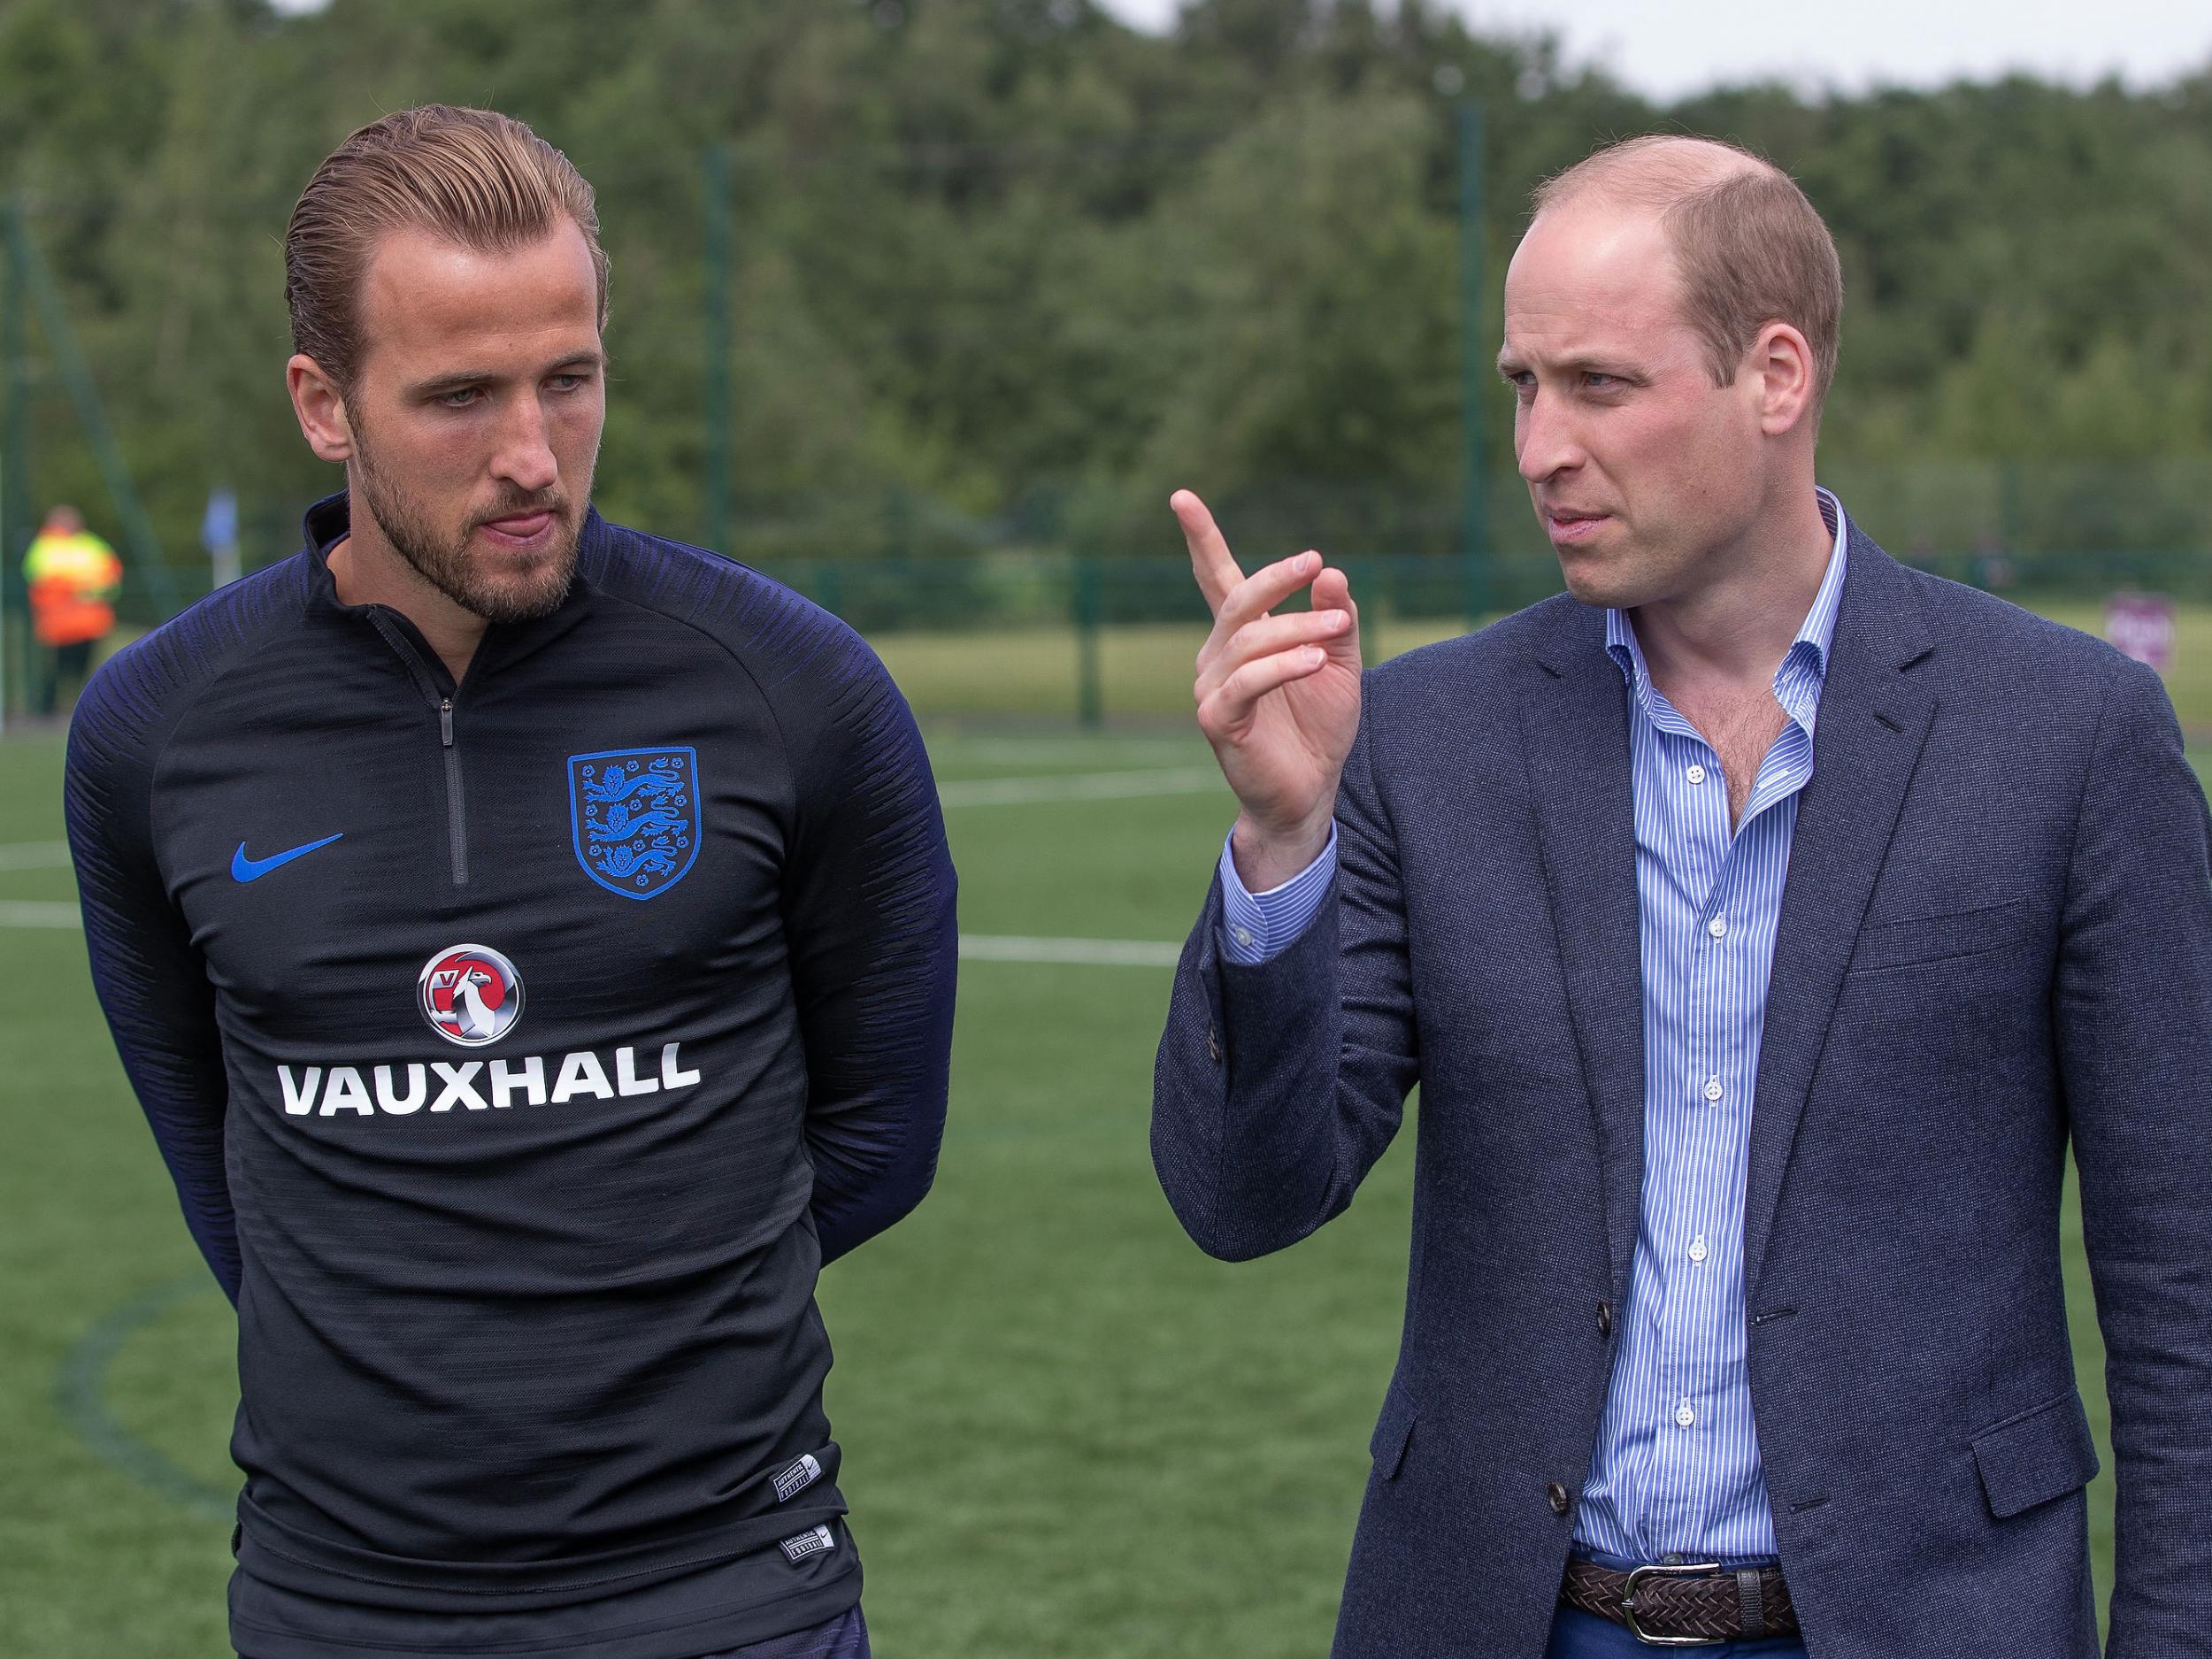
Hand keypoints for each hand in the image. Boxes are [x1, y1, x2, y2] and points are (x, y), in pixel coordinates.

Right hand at [1177, 489, 1360, 891]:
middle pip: (1237, 600)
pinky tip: (1314, 662)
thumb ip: (1338, 620)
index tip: (1182, 496)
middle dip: (1276, 577)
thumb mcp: (1340, 665)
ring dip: (1298, 629)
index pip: (1215, 578)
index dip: (1200, 538)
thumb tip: (1333, 573)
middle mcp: (1216, 656)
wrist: (1310, 791)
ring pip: (1249, 640)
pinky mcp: (1218, 720)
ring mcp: (1211, 688)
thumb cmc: (1318, 727)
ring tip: (1338, 634)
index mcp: (1241, 637)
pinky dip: (1281, 666)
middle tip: (1317, 563)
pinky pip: (1246, 681)